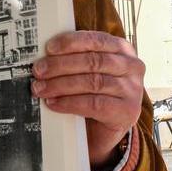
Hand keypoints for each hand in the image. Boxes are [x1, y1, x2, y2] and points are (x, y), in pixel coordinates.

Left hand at [32, 31, 144, 167]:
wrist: (104, 131)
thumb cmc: (95, 95)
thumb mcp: (89, 71)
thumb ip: (77, 58)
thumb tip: (45, 54)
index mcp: (123, 49)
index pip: (97, 40)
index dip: (71, 42)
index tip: (49, 48)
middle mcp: (132, 66)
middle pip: (93, 61)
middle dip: (61, 65)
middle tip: (39, 71)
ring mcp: (133, 90)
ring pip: (93, 82)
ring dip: (61, 85)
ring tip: (41, 88)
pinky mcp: (127, 111)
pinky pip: (94, 104)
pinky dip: (70, 103)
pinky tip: (54, 103)